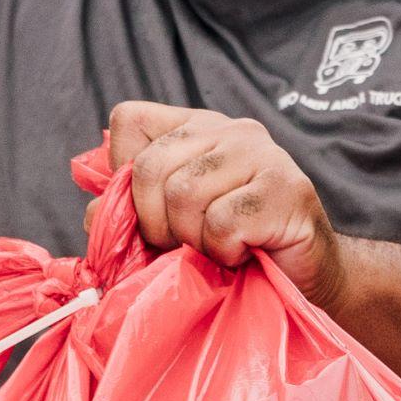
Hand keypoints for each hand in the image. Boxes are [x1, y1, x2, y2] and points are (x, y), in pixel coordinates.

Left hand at [105, 102, 344, 304]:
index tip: (152, 213)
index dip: (123, 176)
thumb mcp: (171, 228)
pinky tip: (245, 252)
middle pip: (149, 166)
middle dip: (155, 223)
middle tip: (187, 246)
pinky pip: (222, 223)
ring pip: (184, 194)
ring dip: (194, 241)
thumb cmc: (237, 251)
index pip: (128, 121)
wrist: (308, 279)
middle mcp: (228, 128)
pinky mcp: (285, 187)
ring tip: (221, 248)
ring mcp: (261, 152)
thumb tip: (92, 216)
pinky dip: (225, 252)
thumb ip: (128, 215)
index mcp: (195, 128)